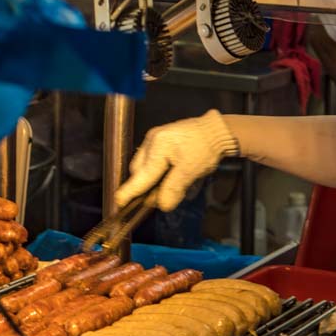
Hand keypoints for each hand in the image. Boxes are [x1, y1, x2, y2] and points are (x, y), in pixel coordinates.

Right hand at [114, 111, 238, 210]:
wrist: (217, 130)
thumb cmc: (205, 148)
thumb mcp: (191, 171)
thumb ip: (173, 188)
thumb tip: (161, 205)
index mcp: (158, 148)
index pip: (141, 176)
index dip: (130, 191)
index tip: (118, 201)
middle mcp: (152, 141)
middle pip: (139, 171)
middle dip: (146, 186)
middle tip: (160, 198)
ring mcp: (155, 138)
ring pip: (145, 166)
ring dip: (153, 179)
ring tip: (173, 183)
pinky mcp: (161, 140)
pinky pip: (152, 160)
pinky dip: (158, 171)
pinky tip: (172, 174)